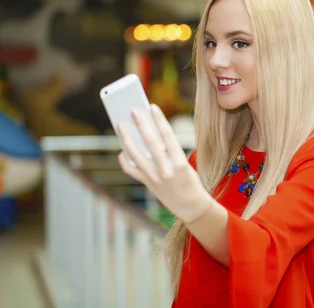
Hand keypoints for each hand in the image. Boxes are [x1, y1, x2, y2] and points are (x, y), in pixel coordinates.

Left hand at [117, 104, 211, 223]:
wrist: (192, 206)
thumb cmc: (191, 182)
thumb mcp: (184, 164)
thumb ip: (168, 152)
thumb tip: (148, 135)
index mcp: (180, 163)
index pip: (167, 136)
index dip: (159, 120)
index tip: (152, 107)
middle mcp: (166, 170)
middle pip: (150, 142)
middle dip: (141, 124)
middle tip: (133, 111)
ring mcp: (154, 178)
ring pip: (135, 154)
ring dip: (126, 138)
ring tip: (121, 126)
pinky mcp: (147, 184)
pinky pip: (130, 169)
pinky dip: (125, 158)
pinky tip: (123, 149)